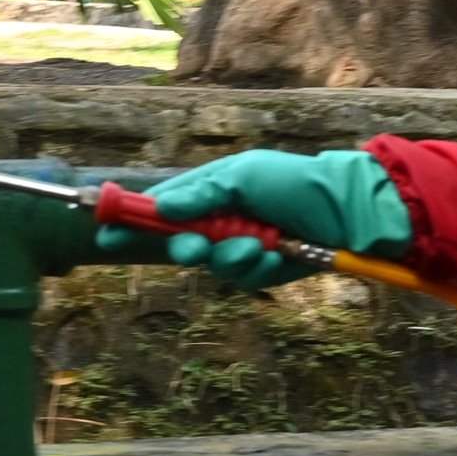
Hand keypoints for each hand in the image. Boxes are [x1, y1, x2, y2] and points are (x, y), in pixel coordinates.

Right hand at [91, 148, 412, 294]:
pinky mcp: (265, 268)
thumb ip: (201, 193)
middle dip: (189, 246)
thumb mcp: (245, 177)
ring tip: (260, 244)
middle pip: (180, 242)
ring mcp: (243, 245)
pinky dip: (259, 267)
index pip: (162, 206)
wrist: (351, 210)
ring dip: (233, 257)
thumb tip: (161, 206)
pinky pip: (244, 278)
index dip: (132, 219)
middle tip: (196, 245)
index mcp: (212, 189)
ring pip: (213, 266)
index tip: (105, 230)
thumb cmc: (297, 182)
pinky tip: (278, 253)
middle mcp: (223, 218)